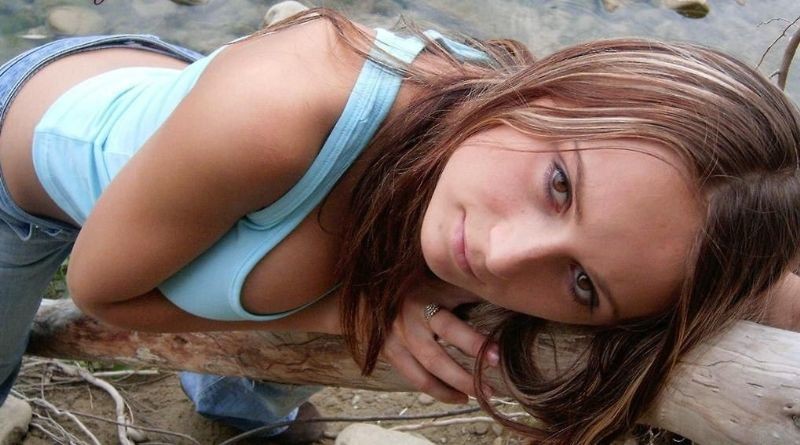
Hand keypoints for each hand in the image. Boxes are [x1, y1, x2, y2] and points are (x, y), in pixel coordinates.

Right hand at [381, 284, 499, 403]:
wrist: (376, 283)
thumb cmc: (420, 280)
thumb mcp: (443, 279)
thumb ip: (467, 287)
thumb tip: (503, 293)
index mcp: (424, 302)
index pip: (450, 328)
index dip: (473, 344)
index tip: (497, 357)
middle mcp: (408, 323)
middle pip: (435, 358)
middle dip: (463, 377)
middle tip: (490, 389)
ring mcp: (396, 340)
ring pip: (422, 375)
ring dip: (450, 390)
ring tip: (476, 397)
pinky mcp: (389, 351)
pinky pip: (413, 378)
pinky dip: (435, 390)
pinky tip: (456, 396)